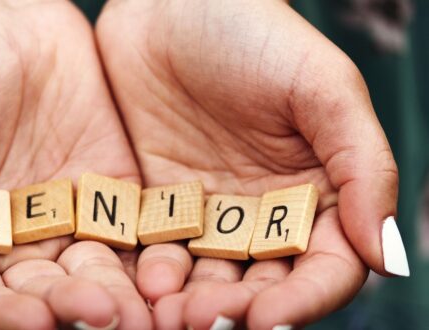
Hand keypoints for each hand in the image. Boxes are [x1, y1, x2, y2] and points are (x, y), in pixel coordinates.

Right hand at [0, 1, 149, 327]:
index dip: (3, 315)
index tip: (32, 322)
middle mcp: (22, 244)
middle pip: (47, 294)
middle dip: (73, 308)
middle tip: (102, 318)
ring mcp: (72, 219)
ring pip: (97, 270)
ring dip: (119, 294)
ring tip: (140, 312)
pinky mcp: (115, 191)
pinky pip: (135, 228)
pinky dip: (151, 253)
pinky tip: (168, 271)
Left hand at [97, 0, 402, 327]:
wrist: (169, 5)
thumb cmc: (254, 33)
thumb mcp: (323, 88)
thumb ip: (363, 168)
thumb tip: (388, 257)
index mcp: (316, 195)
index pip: (322, 269)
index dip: (303, 301)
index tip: (270, 318)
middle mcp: (263, 214)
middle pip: (260, 285)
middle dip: (235, 311)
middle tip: (204, 322)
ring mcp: (207, 213)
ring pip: (205, 278)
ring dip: (190, 303)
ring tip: (168, 314)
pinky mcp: (155, 204)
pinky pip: (154, 250)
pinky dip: (150, 274)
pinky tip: (140, 284)